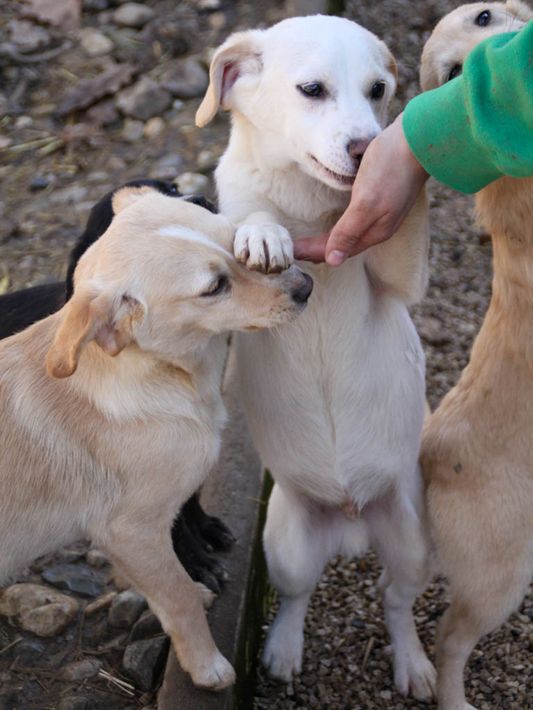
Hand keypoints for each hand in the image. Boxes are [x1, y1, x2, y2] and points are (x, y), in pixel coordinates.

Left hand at [294, 113, 428, 265]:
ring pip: (348, 234)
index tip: (289, 252)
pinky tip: (334, 223)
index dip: (311, 251)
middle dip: (317, 250)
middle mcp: (378, 227)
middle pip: (341, 245)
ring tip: (308, 243)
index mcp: (374, 232)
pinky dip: (339, 226)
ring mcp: (382, 213)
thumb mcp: (366, 202)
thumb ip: (348, 232)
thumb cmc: (391, 168)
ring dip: (327, 240)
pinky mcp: (382, 198)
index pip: (335, 250)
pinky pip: (355, 220)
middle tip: (291, 250)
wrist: (420, 138)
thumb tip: (332, 261)